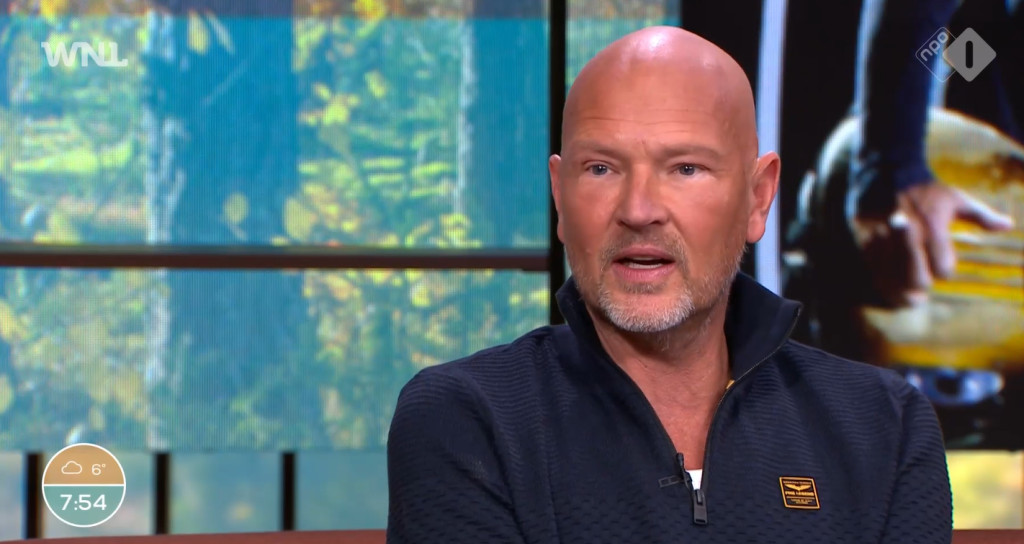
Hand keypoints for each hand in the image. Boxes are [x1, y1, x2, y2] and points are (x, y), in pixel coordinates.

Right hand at [850, 182, 1013, 306]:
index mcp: (933, 227)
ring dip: (901, 292)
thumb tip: (1008, 226)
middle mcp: (908, 236)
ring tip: (910, 297)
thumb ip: (981, 216)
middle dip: (922, 284)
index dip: (944, 269)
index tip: (941, 264)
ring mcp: (884, 240)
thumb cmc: (925, 189)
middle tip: (922, 284)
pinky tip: (891, 288)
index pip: (942, 269)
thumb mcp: (955, 198)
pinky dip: (883, 283)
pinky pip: (874, 273)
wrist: (884, 173)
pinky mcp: (865, 242)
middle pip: (917, 280)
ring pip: (892, 281)